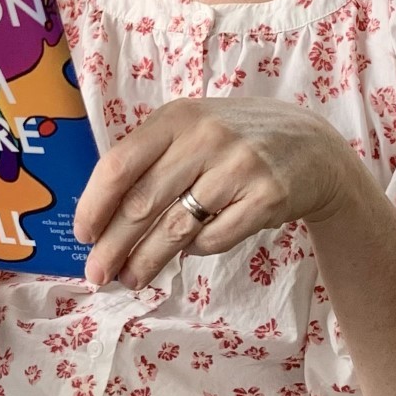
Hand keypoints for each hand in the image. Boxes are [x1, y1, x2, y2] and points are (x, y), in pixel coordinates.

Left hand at [74, 97, 357, 289]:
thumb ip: (152, 157)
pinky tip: (189, 252)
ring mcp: (239, 166)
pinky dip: (196, 250)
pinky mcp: (267, 197)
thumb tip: (102, 214)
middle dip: (113, 245)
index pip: (119, 164)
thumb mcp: (193, 129)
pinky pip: (214, 238)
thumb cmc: (237, 140)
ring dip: (146, 260)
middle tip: (96, 274)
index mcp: (177, 117)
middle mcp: (206, 136)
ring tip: (130, 278)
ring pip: (175, 228)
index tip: (82, 235)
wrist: (312, 146)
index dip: (94, 204)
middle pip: (142, 203)